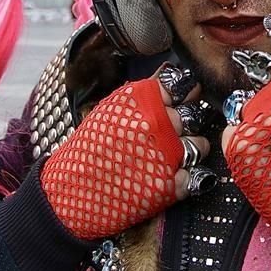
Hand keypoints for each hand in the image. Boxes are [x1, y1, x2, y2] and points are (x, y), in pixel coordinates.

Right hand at [40, 71, 209, 238]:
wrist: (69, 193)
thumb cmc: (87, 149)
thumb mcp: (110, 110)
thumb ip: (142, 96)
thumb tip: (169, 78)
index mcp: (143, 101)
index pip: (182, 85)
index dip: (187, 91)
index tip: (188, 96)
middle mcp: (159, 123)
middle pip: (194, 115)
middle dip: (190, 122)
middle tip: (178, 131)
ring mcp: (167, 155)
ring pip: (201, 145)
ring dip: (194, 149)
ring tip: (176, 155)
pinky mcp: (170, 186)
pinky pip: (197, 176)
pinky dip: (190, 178)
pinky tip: (176, 177)